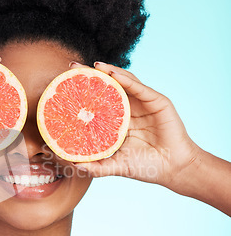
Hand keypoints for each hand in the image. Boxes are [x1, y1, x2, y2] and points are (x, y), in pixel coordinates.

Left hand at [72, 61, 200, 189]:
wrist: (173, 169)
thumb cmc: (146, 167)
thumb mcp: (115, 166)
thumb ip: (96, 167)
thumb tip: (72, 165)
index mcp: (117, 120)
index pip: (97, 101)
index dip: (82, 92)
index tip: (62, 85)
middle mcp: (129, 108)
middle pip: (107, 86)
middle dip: (90, 75)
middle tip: (71, 66)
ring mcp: (143, 103)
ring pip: (123, 81)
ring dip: (107, 71)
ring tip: (91, 65)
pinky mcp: (156, 100)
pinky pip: (138, 87)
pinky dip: (125, 78)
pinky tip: (112, 73)